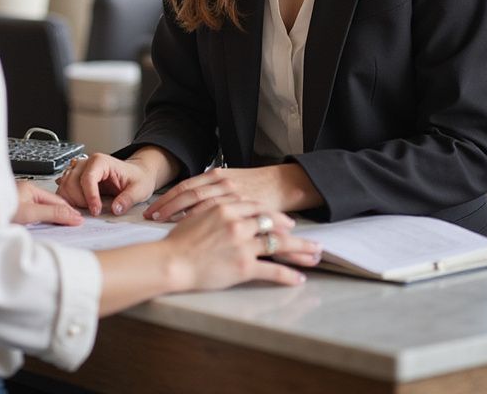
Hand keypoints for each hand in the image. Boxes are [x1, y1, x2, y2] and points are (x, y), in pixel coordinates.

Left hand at [12, 180, 82, 225]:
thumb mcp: (30, 213)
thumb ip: (52, 213)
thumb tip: (72, 215)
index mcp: (30, 188)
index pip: (57, 200)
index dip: (69, 210)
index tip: (79, 219)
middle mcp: (26, 194)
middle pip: (51, 205)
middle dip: (63, 214)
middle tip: (76, 224)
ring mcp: (20, 203)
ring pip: (43, 211)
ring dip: (53, 219)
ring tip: (64, 227)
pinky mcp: (15, 215)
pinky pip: (34, 217)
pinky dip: (42, 223)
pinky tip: (46, 229)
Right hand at [55, 153, 158, 216]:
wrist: (137, 174)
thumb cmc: (137, 178)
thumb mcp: (139, 189)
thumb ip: (128, 199)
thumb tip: (116, 209)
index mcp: (101, 161)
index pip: (88, 178)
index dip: (90, 197)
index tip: (96, 211)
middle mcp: (87, 163)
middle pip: (71, 181)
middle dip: (79, 200)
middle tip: (92, 212)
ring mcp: (79, 170)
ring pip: (64, 185)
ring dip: (71, 201)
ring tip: (85, 211)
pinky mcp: (76, 179)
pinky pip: (64, 188)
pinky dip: (67, 200)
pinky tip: (77, 208)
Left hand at [144, 164, 322, 220]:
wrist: (282, 184)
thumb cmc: (254, 188)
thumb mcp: (230, 184)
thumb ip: (210, 193)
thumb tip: (186, 206)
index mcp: (215, 176)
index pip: (184, 187)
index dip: (166, 199)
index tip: (150, 211)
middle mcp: (220, 181)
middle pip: (186, 193)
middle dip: (165, 206)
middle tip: (149, 219)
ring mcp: (231, 192)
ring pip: (197, 202)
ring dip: (177, 213)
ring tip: (161, 225)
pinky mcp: (242, 204)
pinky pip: (219, 213)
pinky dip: (203, 220)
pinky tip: (192, 231)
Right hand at [161, 201, 322, 290]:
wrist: (172, 261)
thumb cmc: (180, 240)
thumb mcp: (197, 215)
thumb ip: (214, 210)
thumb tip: (225, 210)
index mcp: (226, 207)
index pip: (257, 208)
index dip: (275, 215)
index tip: (286, 221)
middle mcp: (238, 222)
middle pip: (273, 223)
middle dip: (294, 232)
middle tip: (309, 239)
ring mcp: (243, 244)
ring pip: (278, 244)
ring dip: (299, 250)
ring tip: (313, 256)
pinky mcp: (244, 266)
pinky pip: (272, 270)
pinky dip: (289, 275)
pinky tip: (299, 278)